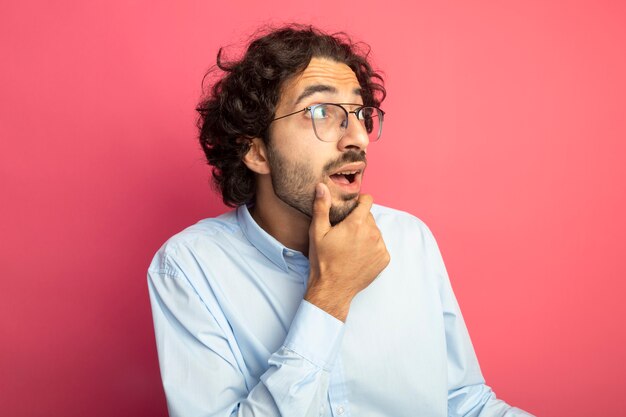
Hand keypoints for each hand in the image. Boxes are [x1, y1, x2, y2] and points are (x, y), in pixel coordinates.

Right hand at [305, 183, 389, 321]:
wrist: (333, 289)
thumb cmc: (323, 260)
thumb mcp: (317, 233)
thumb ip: (321, 207)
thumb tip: (321, 186)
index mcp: (356, 224)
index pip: (367, 201)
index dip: (359, 201)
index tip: (351, 208)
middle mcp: (372, 233)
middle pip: (369, 217)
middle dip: (359, 220)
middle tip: (344, 233)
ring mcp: (380, 247)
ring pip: (375, 231)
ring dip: (365, 234)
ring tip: (350, 246)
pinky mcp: (384, 259)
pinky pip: (379, 245)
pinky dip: (371, 247)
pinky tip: (358, 255)